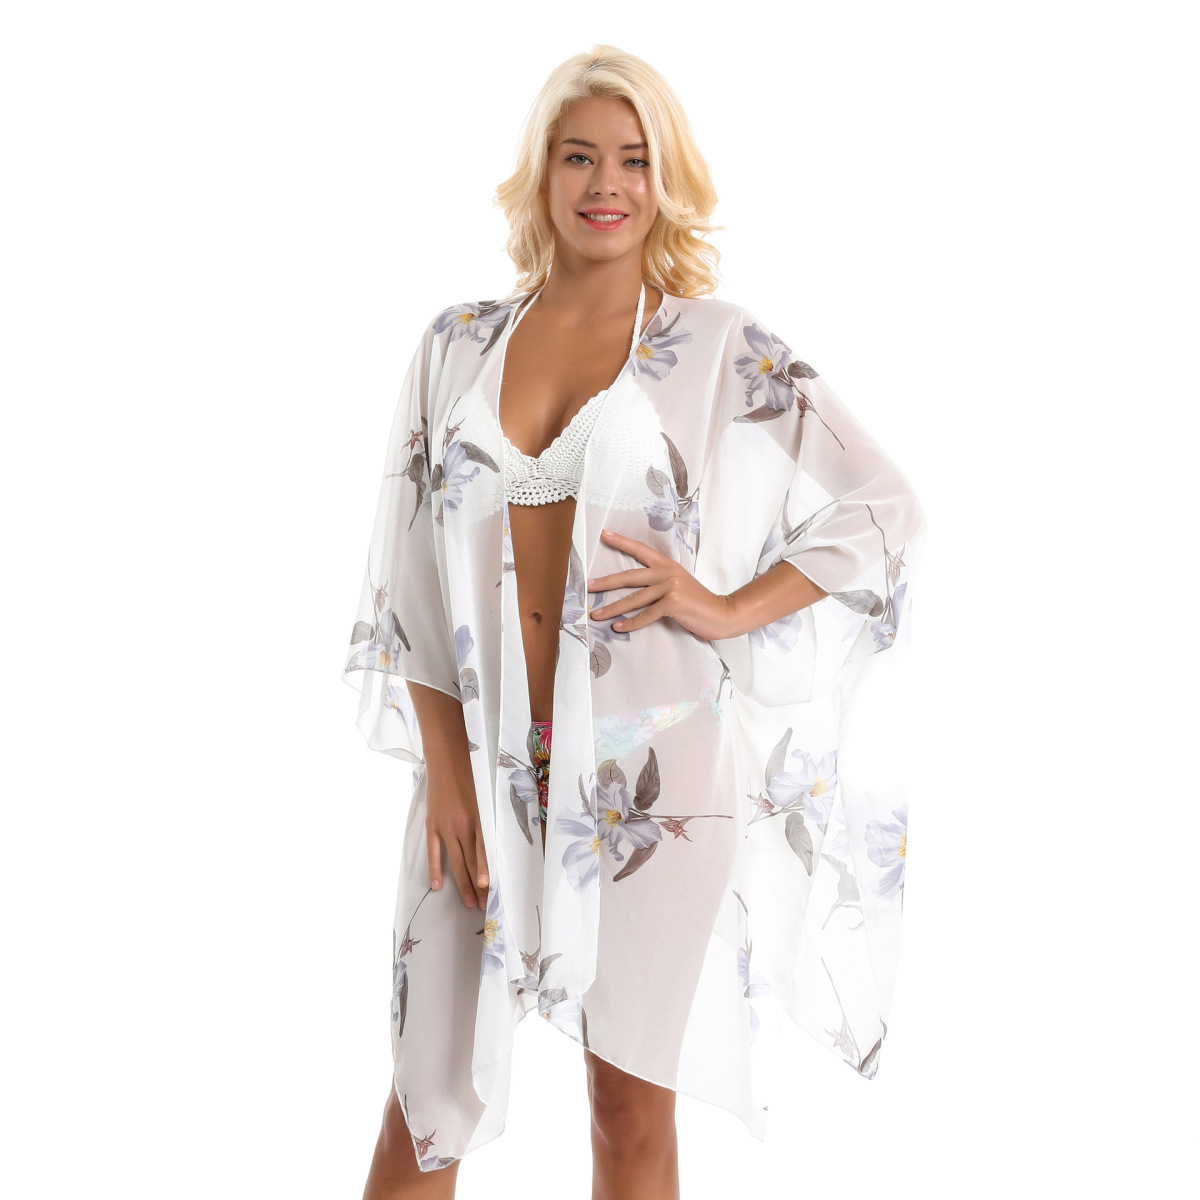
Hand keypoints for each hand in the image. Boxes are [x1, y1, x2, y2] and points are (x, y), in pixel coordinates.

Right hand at [424, 760, 489, 909]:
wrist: (448, 761)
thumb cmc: (471, 778)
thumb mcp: (485, 799)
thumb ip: (488, 821)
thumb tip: (495, 842)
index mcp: (480, 821)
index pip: (484, 854)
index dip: (486, 874)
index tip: (491, 892)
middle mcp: (464, 827)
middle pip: (472, 863)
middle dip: (478, 886)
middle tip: (483, 906)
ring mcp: (446, 827)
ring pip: (456, 862)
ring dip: (463, 884)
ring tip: (469, 903)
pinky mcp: (433, 825)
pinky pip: (434, 851)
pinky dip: (435, 869)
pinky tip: (438, 886)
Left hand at [587, 528, 737, 641]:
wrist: (722, 613)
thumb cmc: (697, 602)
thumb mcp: (678, 585)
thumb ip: (659, 583)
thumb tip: (634, 590)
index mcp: (667, 565)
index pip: (640, 550)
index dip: (622, 542)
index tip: (604, 534)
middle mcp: (667, 573)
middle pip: (630, 576)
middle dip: (606, 582)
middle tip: (588, 586)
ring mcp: (670, 587)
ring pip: (634, 599)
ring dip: (613, 608)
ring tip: (596, 614)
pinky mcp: (673, 604)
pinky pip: (646, 615)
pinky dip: (630, 623)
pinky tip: (618, 628)